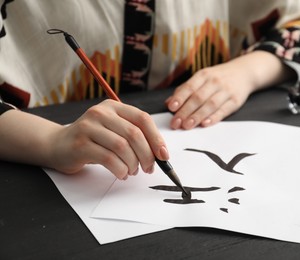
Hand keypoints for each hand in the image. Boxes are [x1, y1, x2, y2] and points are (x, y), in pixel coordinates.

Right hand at [46, 99, 168, 179]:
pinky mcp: (81, 144)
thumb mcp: (113, 131)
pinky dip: (120, 170)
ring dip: (133, 164)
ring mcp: (89, 126)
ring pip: (122, 147)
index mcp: (114, 107)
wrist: (57, 145)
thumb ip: (134, 136)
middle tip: (149, 168)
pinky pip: (109, 159)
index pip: (142, 119)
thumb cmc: (92, 140)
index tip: (164, 155)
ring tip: (132, 171)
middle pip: (134, 134)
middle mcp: (101, 113)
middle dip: (147, 155)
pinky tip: (121, 174)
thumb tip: (160, 154)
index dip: (156, 138)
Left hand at [165, 51, 292, 129]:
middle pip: (198, 97)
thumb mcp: (202, 78)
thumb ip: (185, 90)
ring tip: (187, 126)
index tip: (172, 108)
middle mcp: (215, 81)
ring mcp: (226, 91)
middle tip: (176, 123)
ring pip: (210, 105)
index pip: (189, 87)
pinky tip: (205, 123)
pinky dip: (214, 117)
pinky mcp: (235, 100)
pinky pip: (224, 110)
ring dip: (197, 116)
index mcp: (204, 75)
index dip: (180, 98)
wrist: (244, 72)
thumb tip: (168, 103)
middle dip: (185, 111)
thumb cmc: (218, 77)